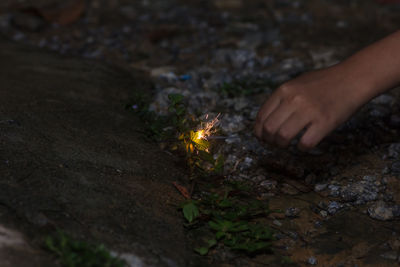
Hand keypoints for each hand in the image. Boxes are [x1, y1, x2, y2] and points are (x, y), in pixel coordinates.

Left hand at [254, 64, 371, 150]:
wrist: (353, 78)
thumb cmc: (323, 83)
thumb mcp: (296, 84)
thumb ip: (281, 99)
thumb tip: (264, 122)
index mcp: (284, 90)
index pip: (261, 117)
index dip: (259, 132)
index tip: (263, 138)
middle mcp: (293, 99)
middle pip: (269, 129)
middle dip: (269, 141)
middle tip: (275, 143)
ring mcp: (309, 110)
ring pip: (282, 137)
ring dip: (282, 145)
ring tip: (288, 144)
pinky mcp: (325, 122)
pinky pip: (305, 143)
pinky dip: (302, 148)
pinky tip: (305, 143)